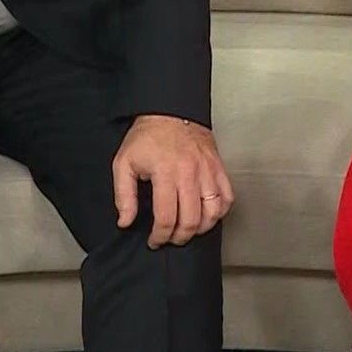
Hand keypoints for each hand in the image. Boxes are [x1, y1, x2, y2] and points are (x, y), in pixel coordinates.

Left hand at [112, 115, 233, 248]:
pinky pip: (227, 197)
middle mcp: (190, 173)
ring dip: (201, 228)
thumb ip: (124, 196)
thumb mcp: (124, 163)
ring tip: (188, 230)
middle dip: (179, 237)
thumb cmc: (147, 137)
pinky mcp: (218, 167)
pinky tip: (207, 215)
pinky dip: (220, 212)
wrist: (170, 110)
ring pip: (213, 212)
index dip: (160, 236)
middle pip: (191, 220)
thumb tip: (125, 221)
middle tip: (170, 238)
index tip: (154, 240)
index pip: (167, 217)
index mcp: (165, 172)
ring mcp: (207, 170)